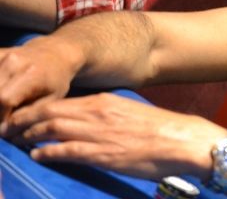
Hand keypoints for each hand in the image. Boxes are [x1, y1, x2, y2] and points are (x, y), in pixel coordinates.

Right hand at [0, 36, 77, 120]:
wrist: (53, 54)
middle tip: (4, 120)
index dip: (0, 118)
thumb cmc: (54, 82)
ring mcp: (2, 55)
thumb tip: (4, 131)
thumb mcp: (50, 101)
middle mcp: (13, 61)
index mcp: (32, 74)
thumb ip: (27, 115)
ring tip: (4, 108)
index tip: (5, 128)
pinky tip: (1, 98)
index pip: (3, 99)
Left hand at [0, 93, 226, 180]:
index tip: (21, 115)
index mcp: (105, 101)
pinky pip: (68, 150)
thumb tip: (87, 121)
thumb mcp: (129, 113)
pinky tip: (37, 154)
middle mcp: (98, 112)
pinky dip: (49, 151)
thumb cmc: (159, 129)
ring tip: (15, 140)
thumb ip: (106, 115)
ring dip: (30, 134)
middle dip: (25, 120)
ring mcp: (100, 132)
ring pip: (54, 128)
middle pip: (51, 112)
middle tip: (8, 127)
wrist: (180, 140)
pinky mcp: (104, 153)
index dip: (36, 109)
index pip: (61, 102)